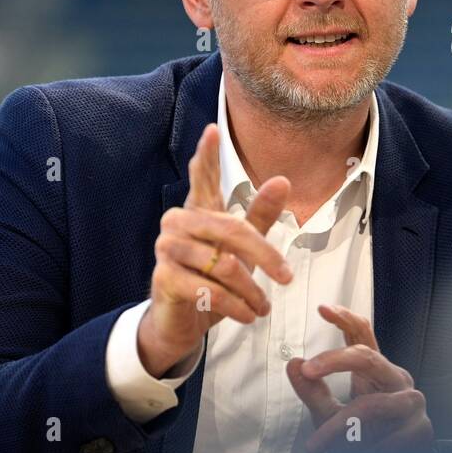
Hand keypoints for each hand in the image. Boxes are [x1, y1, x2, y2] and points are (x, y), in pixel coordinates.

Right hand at [139, 123, 292, 377]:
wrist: (184, 323)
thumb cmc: (215, 280)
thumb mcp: (244, 249)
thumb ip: (261, 216)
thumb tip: (282, 180)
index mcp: (199, 211)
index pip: (203, 178)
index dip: (207, 155)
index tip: (213, 128)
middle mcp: (179, 223)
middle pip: (233, 228)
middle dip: (266, 255)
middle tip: (287, 277)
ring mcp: (167, 249)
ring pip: (226, 265)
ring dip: (251, 290)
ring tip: (263, 307)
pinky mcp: (164, 278)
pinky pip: (211, 289)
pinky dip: (236, 306)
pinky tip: (247, 315)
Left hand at [287, 304, 434, 452]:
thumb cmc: (364, 437)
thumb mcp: (330, 414)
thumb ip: (313, 392)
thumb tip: (292, 364)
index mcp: (376, 372)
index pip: (363, 336)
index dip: (345, 318)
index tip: (323, 308)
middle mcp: (396, 379)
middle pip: (367, 357)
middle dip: (335, 359)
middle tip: (307, 370)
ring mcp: (411, 403)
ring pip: (370, 405)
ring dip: (339, 428)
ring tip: (317, 446)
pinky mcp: (420, 429)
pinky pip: (384, 438)